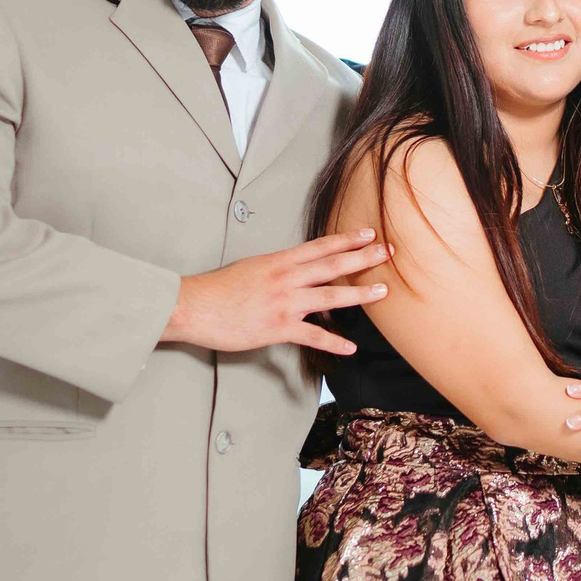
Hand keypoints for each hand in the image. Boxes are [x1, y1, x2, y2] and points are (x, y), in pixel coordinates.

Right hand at [161, 228, 389, 355]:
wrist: (193, 306)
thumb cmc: (217, 289)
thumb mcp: (250, 268)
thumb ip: (276, 270)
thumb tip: (293, 272)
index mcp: (279, 261)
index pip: (321, 246)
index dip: (347, 239)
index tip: (369, 233)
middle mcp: (286, 278)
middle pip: (333, 264)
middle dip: (364, 257)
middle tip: (388, 252)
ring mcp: (284, 302)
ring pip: (331, 296)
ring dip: (360, 294)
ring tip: (382, 292)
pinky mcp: (278, 327)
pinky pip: (313, 335)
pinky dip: (334, 342)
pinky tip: (350, 347)